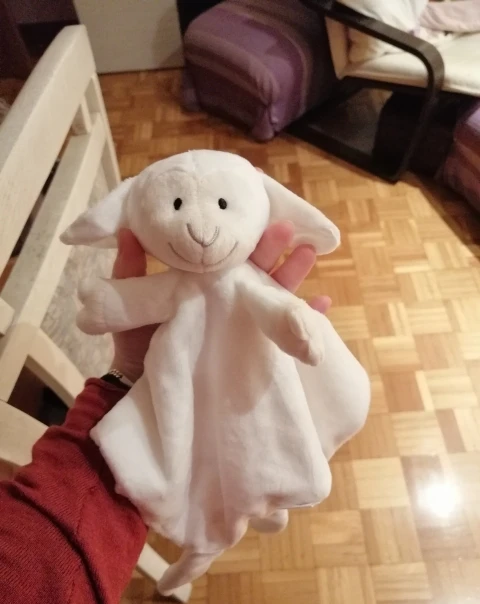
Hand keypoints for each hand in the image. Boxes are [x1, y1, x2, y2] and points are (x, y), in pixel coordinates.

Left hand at [111, 225, 330, 381]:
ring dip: (294, 272)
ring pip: (274, 292)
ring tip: (308, 253)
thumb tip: (126, 231)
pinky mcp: (252, 345)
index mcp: (203, 282)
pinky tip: (322, 305)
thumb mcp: (133, 302)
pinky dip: (305, 318)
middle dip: (273, 246)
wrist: (142, 385)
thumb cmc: (137, 340)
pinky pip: (283, 331)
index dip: (242, 231)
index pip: (227, 252)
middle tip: (287, 226)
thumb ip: (132, 270)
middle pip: (256, 267)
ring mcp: (242, 321)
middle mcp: (227, 297)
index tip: (256, 208)